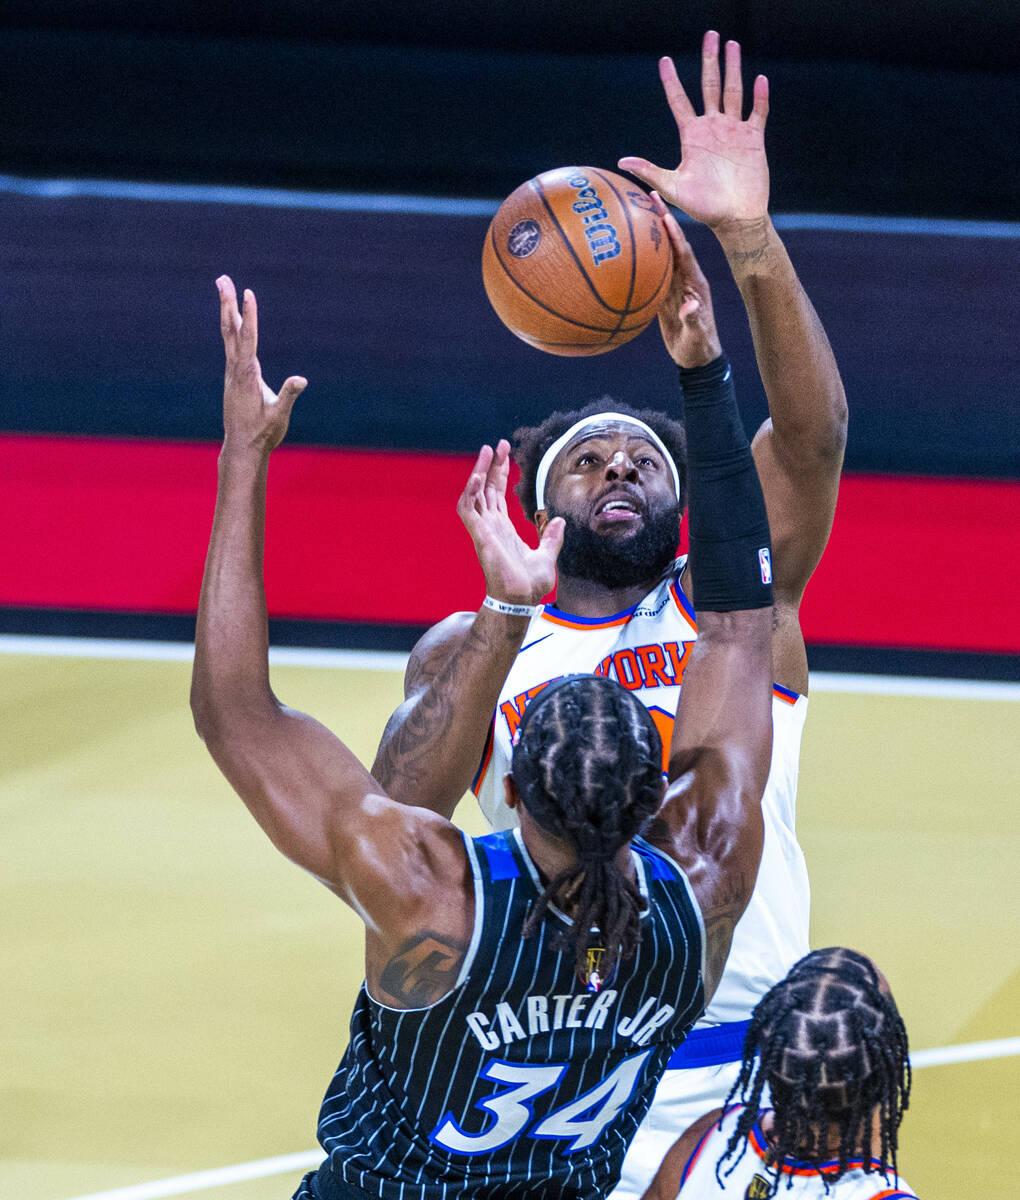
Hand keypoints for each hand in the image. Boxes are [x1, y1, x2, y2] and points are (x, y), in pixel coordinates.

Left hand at [217, 275, 306, 453]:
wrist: (242, 448)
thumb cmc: (263, 433)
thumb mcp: (279, 416)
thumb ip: (288, 396)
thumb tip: (301, 379)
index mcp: (247, 375)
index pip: (248, 339)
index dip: (249, 315)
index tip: (247, 293)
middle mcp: (235, 370)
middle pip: (231, 330)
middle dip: (227, 303)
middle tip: (222, 278)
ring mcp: (232, 372)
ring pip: (228, 335)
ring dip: (227, 311)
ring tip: (223, 289)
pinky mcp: (233, 377)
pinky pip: (231, 345)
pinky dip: (231, 327)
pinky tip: (232, 321)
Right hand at [457, 441, 563, 605]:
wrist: (522, 600)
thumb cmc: (530, 585)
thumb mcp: (547, 556)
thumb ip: (551, 538)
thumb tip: (559, 520)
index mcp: (503, 528)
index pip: (497, 494)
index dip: (500, 473)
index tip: (505, 453)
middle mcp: (491, 526)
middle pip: (486, 488)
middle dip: (490, 465)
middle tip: (498, 444)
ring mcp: (483, 530)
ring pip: (474, 494)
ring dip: (478, 472)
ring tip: (486, 451)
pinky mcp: (479, 536)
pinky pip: (468, 510)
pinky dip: (470, 492)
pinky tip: (478, 477)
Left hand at [619, 31, 768, 230]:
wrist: (734, 218)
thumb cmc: (703, 207)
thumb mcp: (672, 187)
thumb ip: (650, 170)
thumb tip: (621, 161)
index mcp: (692, 136)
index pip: (679, 101)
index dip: (672, 81)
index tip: (665, 60)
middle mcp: (712, 128)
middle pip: (710, 86)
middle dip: (710, 60)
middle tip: (710, 35)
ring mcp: (733, 131)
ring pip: (734, 91)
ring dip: (733, 68)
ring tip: (732, 45)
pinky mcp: (753, 138)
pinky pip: (757, 112)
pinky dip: (760, 97)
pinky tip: (760, 79)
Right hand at [651, 192, 721, 367]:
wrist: (697, 358)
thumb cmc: (700, 348)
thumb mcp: (698, 336)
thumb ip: (694, 321)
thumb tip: (688, 307)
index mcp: (695, 283)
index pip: (684, 253)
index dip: (675, 234)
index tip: (665, 214)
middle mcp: (685, 279)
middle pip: (671, 244)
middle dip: (662, 219)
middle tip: (650, 195)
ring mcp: (674, 285)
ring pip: (660, 254)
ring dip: (650, 232)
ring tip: (636, 210)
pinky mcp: (664, 295)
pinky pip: (651, 271)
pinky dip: (641, 256)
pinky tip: (628, 244)